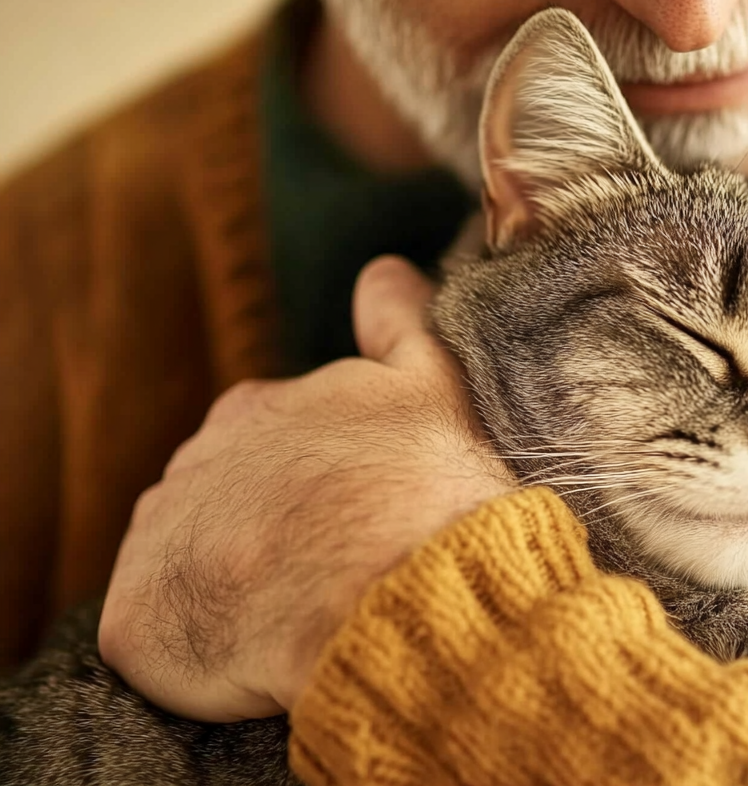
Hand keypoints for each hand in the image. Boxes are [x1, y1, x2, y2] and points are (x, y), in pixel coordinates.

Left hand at [98, 256, 515, 721]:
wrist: (401, 586)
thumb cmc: (426, 486)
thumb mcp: (433, 381)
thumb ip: (400, 322)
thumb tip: (383, 271)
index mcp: (256, 408)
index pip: (268, 448)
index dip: (317, 487)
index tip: (358, 514)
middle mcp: (192, 462)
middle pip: (224, 507)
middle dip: (270, 535)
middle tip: (335, 567)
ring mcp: (158, 541)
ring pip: (189, 569)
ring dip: (233, 590)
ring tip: (302, 614)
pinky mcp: (138, 622)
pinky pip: (160, 638)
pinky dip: (201, 652)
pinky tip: (262, 652)